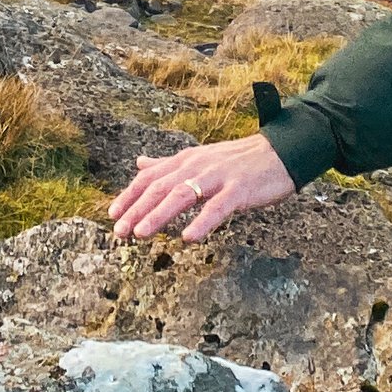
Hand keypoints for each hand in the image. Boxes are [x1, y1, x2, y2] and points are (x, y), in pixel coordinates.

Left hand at [109, 130, 295, 244]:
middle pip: (160, 187)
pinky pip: (217, 208)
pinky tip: (188, 239)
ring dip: (159, 215)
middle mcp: (197, 166)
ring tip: (141, 233)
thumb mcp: (199, 158)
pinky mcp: (239, 190)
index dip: (129, 196)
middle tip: (119, 231)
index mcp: (186, 160)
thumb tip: (139, 164)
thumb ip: (168, 164)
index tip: (112, 215)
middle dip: (137, 209)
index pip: (150, 177)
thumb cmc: (238, 160)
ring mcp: (218, 177)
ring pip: (182, 195)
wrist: (279, 152)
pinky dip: (202, 222)